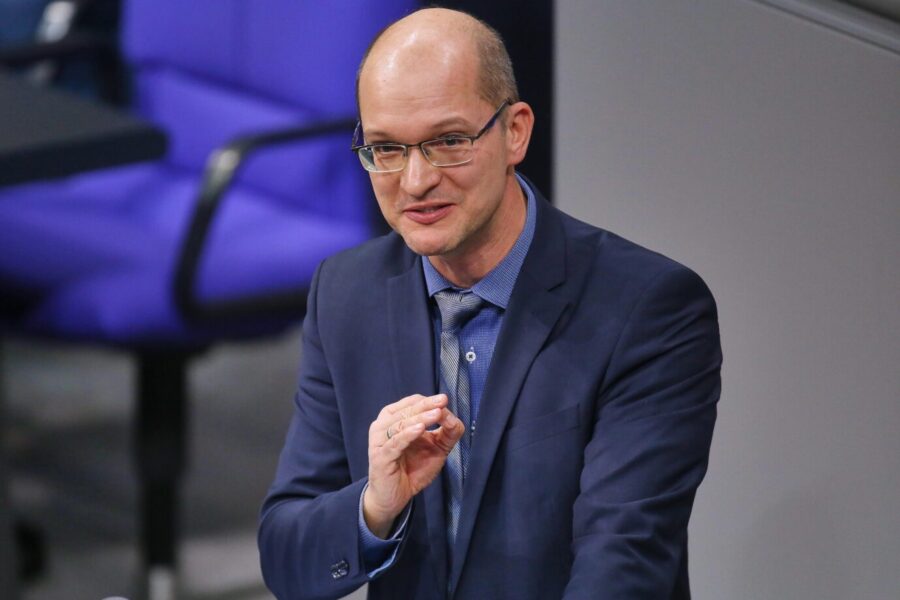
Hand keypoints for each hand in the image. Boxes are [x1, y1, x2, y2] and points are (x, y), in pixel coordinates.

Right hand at [363, 393, 463, 537]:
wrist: (395, 497)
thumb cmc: (412, 469)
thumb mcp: (436, 448)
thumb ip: (447, 433)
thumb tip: (455, 418)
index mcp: (394, 419)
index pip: (412, 403)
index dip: (429, 401)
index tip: (445, 401)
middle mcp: (384, 426)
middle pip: (406, 410)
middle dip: (427, 405)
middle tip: (443, 400)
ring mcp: (380, 441)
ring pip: (400, 424)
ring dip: (420, 417)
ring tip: (436, 414)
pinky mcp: (381, 457)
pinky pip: (394, 443)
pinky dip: (407, 434)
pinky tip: (420, 429)